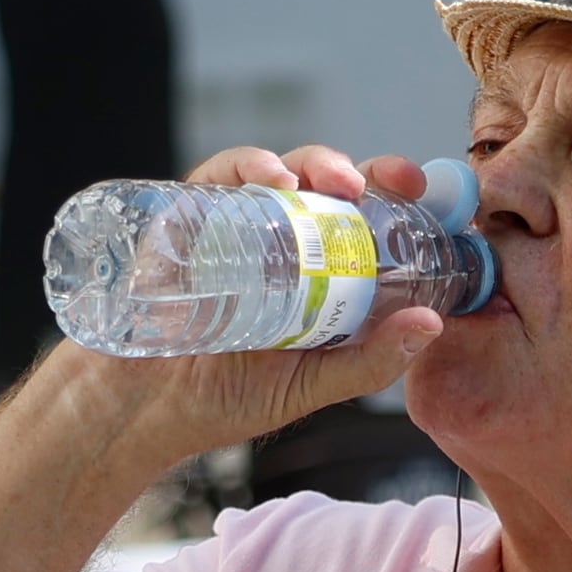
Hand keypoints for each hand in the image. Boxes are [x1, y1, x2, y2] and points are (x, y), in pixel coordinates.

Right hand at [30, 143, 445, 473]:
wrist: (140, 409)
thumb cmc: (220, 399)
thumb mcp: (308, 386)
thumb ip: (368, 362)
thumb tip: (432, 324)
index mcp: (316, 275)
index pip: (365, 226)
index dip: (399, 202)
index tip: (425, 195)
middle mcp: (280, 241)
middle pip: (330, 188)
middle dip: (365, 171)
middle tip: (389, 179)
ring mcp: (235, 225)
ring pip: (284, 171)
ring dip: (316, 162)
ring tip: (334, 183)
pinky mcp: (190, 213)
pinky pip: (224, 174)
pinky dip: (251, 166)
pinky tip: (274, 181)